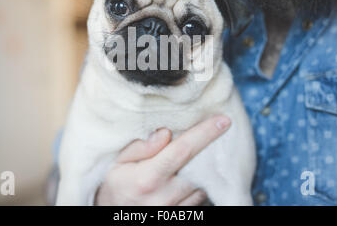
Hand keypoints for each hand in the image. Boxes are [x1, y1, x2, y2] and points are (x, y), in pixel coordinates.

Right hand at [94, 115, 230, 205]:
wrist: (114, 214)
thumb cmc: (116, 185)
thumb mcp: (118, 162)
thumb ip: (140, 147)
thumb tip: (165, 133)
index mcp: (147, 178)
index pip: (182, 150)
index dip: (204, 133)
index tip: (223, 120)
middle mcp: (164, 196)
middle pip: (199, 167)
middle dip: (210, 149)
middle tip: (217, 132)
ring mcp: (175, 209)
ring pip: (203, 184)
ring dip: (205, 168)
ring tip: (198, 155)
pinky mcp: (182, 216)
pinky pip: (200, 198)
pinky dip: (200, 184)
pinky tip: (191, 175)